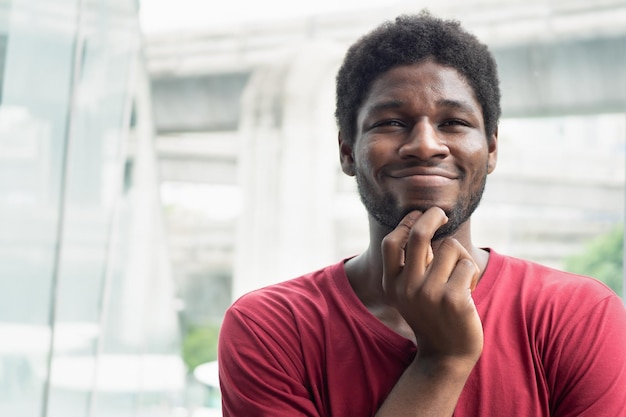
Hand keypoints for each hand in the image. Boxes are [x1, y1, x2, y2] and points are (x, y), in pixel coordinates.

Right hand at [381, 207, 482, 364]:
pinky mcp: (453, 299)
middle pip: (418, 234)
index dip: (407, 222)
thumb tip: (420, 222)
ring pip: (450, 247)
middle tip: (442, 213)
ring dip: (460, 257)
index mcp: (392, 284)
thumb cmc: (432, 315)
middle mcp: (406, 287)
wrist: (446, 355)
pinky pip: (467, 264)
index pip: (391, 242)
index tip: (421, 215)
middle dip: (433, 215)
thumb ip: (411, 263)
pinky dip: (473, 273)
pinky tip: (469, 291)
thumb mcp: (410, 292)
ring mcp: (429, 293)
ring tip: (460, 277)